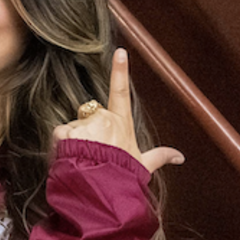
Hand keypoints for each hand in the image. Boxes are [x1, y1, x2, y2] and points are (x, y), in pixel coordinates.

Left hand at [53, 48, 183, 172]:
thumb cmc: (122, 176)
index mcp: (122, 123)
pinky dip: (60, 145)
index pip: (121, 91)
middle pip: (89, 116)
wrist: (102, 189)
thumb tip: (179, 156)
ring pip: (73, 126)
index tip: (120, 51)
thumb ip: (159, 156)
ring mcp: (85, 125)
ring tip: (83, 158)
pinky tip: (70, 157)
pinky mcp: (66, 132)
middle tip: (93, 152)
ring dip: (73, 140)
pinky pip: (60, 134)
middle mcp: (104, 119)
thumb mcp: (143, 164)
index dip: (120, 70)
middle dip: (87, 131)